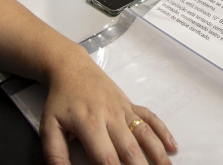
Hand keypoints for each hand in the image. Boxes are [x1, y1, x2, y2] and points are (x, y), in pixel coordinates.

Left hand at [40, 46, 176, 164]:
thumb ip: (55, 153)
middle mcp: (111, 117)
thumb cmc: (60, 100)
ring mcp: (124, 110)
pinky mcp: (131, 105)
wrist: (72, 68)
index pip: (106, 157)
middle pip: (130, 149)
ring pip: (145, 134)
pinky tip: (173, 146)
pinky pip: (150, 117)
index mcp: (89, 124)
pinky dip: (163, 131)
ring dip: (158, 153)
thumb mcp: (49, 126)